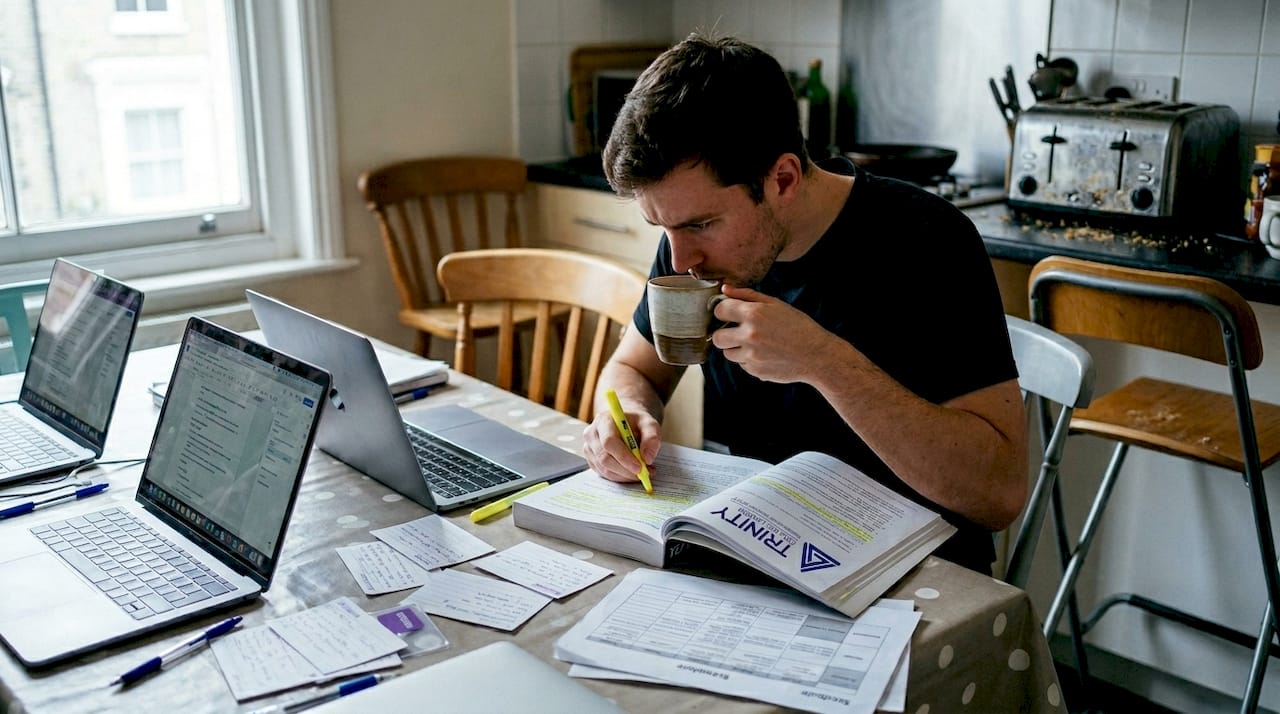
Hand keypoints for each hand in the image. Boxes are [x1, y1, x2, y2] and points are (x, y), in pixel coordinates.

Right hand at [582, 406, 662, 482]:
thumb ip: (652, 437)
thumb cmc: (636, 423)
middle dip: (626, 470)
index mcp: (604, 420)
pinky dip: (620, 477)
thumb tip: (647, 458)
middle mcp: (592, 434)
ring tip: (643, 472)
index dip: (623, 456)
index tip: (639, 466)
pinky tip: (632, 472)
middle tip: (645, 473)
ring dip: (625, 475)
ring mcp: (589, 448)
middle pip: (604, 458)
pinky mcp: (591, 460)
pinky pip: (604, 474)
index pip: (609, 441)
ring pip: (605, 469)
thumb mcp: (649, 424)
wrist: (625, 424)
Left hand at [710, 284, 838, 382]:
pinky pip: (741, 364)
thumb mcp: (775, 304)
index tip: (729, 313)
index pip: (720, 310)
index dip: (723, 311)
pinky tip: (765, 354)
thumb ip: (747, 295)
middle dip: (724, 333)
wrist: (816, 355)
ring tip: (756, 344)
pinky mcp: (755, 371)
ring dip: (736, 348)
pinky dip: (748, 360)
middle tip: (737, 331)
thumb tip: (725, 289)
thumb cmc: (798, 326)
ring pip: (728, 353)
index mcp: (753, 314)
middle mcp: (749, 336)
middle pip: (717, 337)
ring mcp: (751, 356)